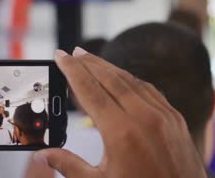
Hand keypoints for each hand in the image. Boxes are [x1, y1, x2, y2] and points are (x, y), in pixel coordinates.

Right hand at [34, 48, 206, 177]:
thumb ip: (68, 165)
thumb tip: (43, 155)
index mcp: (122, 133)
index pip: (90, 91)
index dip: (72, 71)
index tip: (60, 56)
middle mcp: (145, 118)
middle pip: (110, 79)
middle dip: (88, 63)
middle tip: (72, 52)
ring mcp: (163, 116)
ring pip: (131, 80)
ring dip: (108, 67)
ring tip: (90, 60)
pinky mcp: (174, 119)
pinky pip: (149, 90)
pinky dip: (130, 79)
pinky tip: (120, 77)